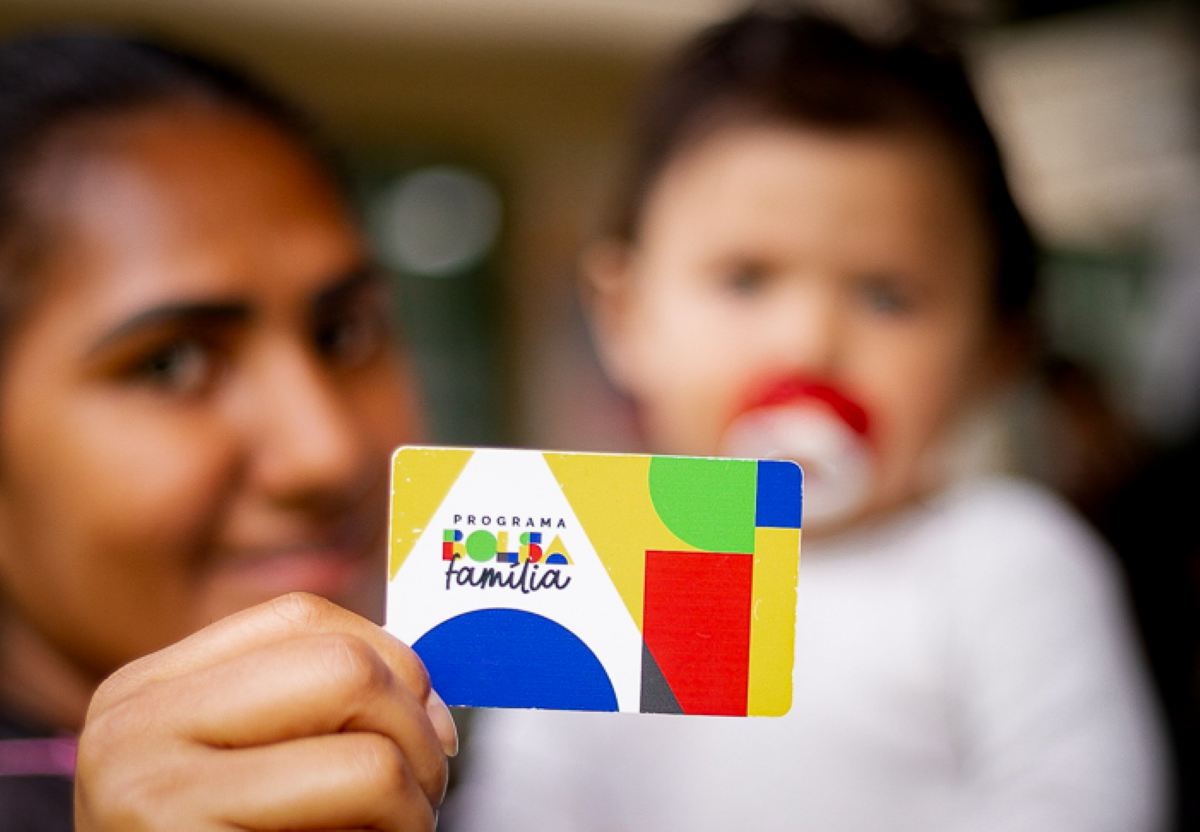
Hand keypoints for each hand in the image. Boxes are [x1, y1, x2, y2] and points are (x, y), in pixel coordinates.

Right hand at [75, 592, 457, 830]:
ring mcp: (149, 788)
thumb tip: (433, 693)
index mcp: (150, 693)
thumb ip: (313, 712)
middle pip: (344, 665)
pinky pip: (362, 797)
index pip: (304, 620)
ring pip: (368, 745)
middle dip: (416, 728)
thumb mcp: (252, 771)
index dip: (391, 663)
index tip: (423, 724)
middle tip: (423, 789)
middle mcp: (134, 727)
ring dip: (416, 797)